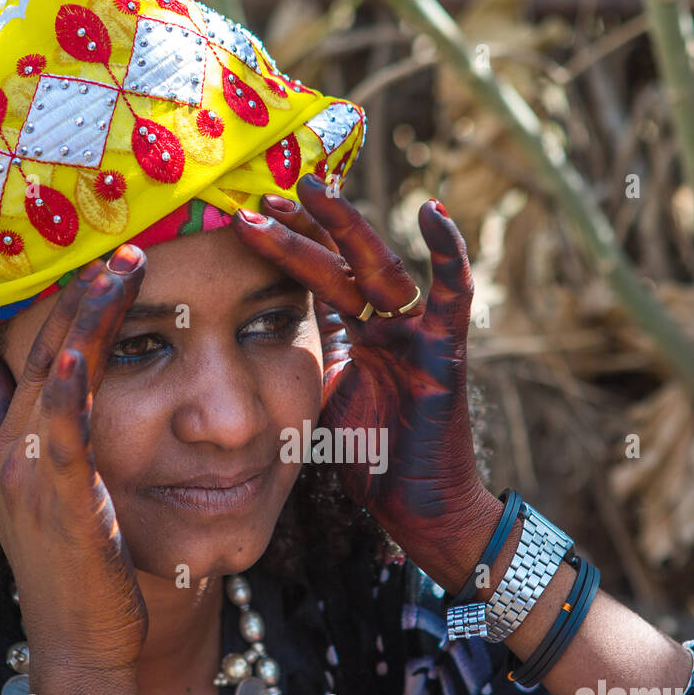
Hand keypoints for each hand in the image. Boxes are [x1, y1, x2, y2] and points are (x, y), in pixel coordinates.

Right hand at [0, 247, 149, 675]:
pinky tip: (94, 338)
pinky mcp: (59, 497)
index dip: (70, 309)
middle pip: (43, 352)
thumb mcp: (58, 502)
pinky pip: (63, 424)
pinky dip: (75, 377)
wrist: (85, 648)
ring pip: (54, 373)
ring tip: (124, 264)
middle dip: (80, 294)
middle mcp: (14, 452)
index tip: (103, 264)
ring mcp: (31, 472)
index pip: (41, 360)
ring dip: (86, 315)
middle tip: (121, 242)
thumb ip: (37, 443)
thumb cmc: (87, 577)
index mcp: (18, 449)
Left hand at [232, 173, 484, 542]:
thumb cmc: (369, 460)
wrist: (416, 506)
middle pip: (341, 263)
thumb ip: (298, 362)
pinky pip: (452, 294)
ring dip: (345, 228)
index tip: (245, 215)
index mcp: (354, 336)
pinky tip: (433, 211)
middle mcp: (385, 325)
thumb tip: (241, 337)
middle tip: (261, 195)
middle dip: (302, 228)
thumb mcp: (317, 400)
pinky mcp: (445, 351)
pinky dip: (448, 253)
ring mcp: (415, 334)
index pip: (318, 277)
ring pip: (378, 268)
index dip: (285, 244)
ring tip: (312, 188)